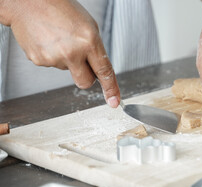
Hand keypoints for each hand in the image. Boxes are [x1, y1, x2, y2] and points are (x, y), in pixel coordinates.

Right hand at [0, 0, 119, 107]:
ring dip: (67, 59)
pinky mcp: (40, 60)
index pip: (104, 71)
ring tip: (59, 39)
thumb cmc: (60, 8)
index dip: (111, 89)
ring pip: (68, 71)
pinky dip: (53, 56)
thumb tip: (98, 69)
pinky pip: (53, 65)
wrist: (29, 1)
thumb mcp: (88, 26)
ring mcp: (54, 57)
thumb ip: (95, 49)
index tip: (114, 101)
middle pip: (85, 82)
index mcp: (88, 40)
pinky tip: (49, 41)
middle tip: (81, 61)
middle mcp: (72, 51)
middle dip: (87, 77)